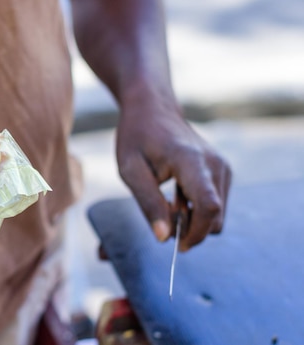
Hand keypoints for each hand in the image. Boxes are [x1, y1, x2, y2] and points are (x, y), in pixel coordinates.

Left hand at [115, 98, 231, 250]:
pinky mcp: (223, 171)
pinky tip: (177, 198)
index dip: (195, 232)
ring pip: (217, 214)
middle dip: (190, 229)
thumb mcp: (130, 170)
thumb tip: (163, 238)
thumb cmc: (137, 138)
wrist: (153, 109)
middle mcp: (215, 164)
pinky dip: (197, 210)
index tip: (175, 244)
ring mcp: (222, 167)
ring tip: (167, 203)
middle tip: (162, 219)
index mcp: (190, 161)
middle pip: (215, 216)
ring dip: (193, 219)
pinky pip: (216, 204)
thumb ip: (148, 203)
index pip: (208, 206)